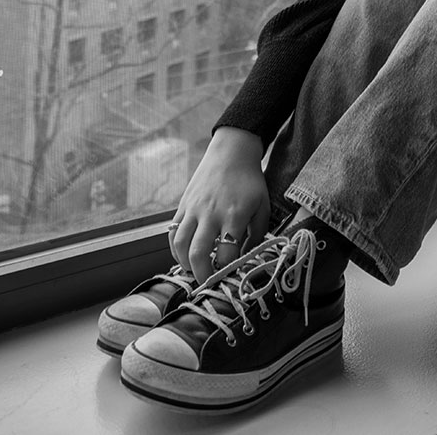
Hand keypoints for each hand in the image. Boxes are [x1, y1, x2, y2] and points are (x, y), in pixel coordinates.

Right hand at [168, 127, 269, 281]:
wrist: (232, 152)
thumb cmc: (250, 181)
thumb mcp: (263, 207)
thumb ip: (257, 236)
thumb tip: (246, 260)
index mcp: (234, 215)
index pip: (226, 253)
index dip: (227, 271)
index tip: (231, 277)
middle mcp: (211, 213)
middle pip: (198, 253)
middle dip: (201, 275)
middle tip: (207, 284)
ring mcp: (193, 209)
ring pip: (180, 244)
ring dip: (185, 264)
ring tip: (194, 271)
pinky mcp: (183, 205)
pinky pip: (173, 232)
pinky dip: (175, 249)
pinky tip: (183, 256)